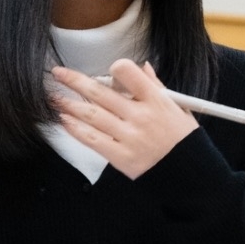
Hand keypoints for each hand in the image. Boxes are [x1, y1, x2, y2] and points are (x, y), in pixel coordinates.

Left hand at [49, 59, 197, 178]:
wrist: (191, 176)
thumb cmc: (185, 141)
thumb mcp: (179, 108)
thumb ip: (157, 86)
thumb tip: (143, 67)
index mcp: (156, 100)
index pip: (129, 73)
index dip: (116, 68)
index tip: (107, 70)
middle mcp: (140, 116)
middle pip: (101, 93)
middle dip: (75, 81)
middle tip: (58, 73)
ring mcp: (129, 137)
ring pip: (92, 115)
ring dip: (68, 104)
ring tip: (53, 97)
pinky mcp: (121, 157)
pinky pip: (93, 139)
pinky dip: (76, 129)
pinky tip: (65, 120)